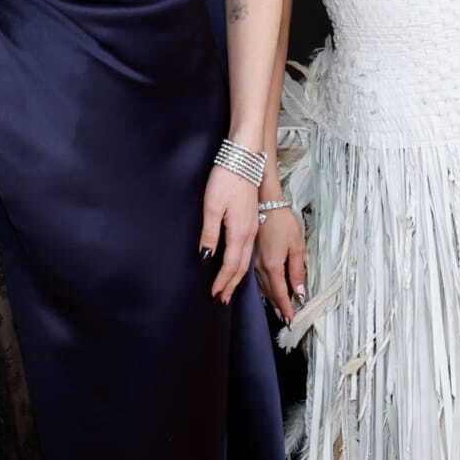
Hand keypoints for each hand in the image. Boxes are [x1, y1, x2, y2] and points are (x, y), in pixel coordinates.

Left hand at [200, 166, 259, 303]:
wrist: (244, 159)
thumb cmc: (226, 179)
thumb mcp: (212, 207)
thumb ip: (209, 234)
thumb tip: (206, 257)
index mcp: (240, 232)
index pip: (231, 265)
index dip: (222, 282)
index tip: (215, 294)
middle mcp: (250, 233)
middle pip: (242, 266)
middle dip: (231, 284)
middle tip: (223, 299)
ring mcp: (253, 226)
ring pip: (247, 258)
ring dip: (237, 275)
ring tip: (229, 287)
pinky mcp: (252, 220)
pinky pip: (249, 248)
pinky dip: (242, 262)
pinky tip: (238, 263)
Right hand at [253, 204, 306, 324]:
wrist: (265, 202)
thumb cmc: (282, 221)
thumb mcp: (297, 246)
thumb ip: (297, 271)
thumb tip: (299, 292)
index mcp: (273, 265)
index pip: (280, 294)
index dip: (286, 308)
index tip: (291, 321)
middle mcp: (260, 266)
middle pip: (270, 293)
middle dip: (278, 307)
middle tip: (285, 319)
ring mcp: (254, 261)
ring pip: (262, 287)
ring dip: (270, 299)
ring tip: (277, 309)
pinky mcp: (252, 255)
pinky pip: (257, 278)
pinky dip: (263, 288)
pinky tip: (266, 291)